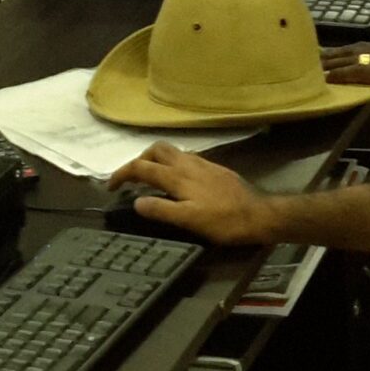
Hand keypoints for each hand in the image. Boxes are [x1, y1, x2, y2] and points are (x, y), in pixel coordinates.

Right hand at [108, 144, 275, 246]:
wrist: (259, 214)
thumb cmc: (223, 221)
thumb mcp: (188, 221)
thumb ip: (161, 209)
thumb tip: (136, 202)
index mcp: (177, 176)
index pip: (141, 167)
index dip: (122, 174)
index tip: (110, 186)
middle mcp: (187, 164)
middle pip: (156, 149)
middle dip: (139, 159)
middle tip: (131, 178)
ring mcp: (202, 163)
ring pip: (172, 152)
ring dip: (156, 160)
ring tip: (151, 178)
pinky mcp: (214, 168)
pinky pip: (186, 158)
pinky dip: (172, 164)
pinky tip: (178, 181)